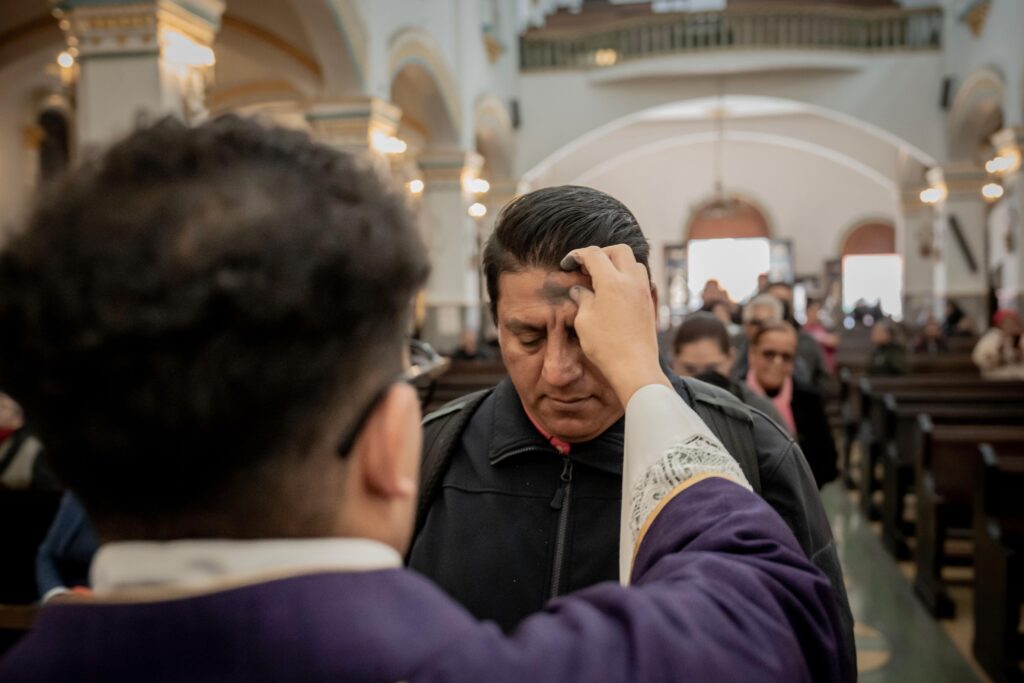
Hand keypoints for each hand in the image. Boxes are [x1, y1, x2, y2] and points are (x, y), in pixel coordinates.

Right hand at [562, 245, 669, 404]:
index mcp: (612, 282)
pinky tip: (616, 292)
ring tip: (602, 278)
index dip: (577, 255)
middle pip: (619, 250)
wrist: (634, 368)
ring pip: (634, 263)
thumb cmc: (605, 346)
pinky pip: (641, 278)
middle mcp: (632, 281)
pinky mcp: (650, 303)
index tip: (568, 263)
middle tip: (586, 267)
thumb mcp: (584, 321)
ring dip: (617, 263)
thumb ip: (582, 299)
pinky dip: (628, 277)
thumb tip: (579, 290)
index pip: (594, 254)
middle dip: (601, 253)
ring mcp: (644, 292)